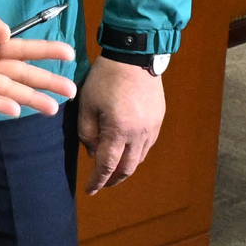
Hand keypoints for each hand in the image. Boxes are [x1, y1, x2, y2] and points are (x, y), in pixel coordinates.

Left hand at [0, 5, 76, 116]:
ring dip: (28, 98)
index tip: (70, 53)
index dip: (46, 51)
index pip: (23, 49)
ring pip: (5, 90)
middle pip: (20, 75)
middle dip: (46, 82)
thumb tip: (9, 34)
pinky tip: (14, 110)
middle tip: (71, 91)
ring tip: (52, 108)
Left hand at [74, 58, 166, 194]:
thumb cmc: (105, 78)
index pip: (107, 165)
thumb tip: (93, 153)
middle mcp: (139, 134)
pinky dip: (136, 152)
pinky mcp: (159, 118)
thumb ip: (87, 133)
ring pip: (139, 157)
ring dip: (126, 167)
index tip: (90, 190)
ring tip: (114, 168)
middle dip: (114, 179)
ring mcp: (152, 127)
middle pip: (127, 168)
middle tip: (103, 184)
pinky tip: (127, 149)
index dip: (98, 181)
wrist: (134, 55)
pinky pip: (148, 144)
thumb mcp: (87, 104)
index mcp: (118, 131)